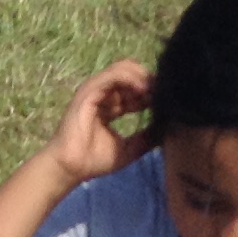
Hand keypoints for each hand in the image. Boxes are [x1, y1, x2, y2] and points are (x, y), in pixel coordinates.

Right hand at [46, 61, 155, 186]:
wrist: (71, 167)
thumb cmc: (93, 160)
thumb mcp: (129, 150)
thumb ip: (146, 139)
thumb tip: (166, 131)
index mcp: (111, 106)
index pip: (134, 89)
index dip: (150, 92)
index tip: (165, 101)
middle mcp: (103, 94)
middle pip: (131, 74)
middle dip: (148, 81)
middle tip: (163, 93)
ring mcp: (95, 90)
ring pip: (123, 69)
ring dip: (142, 77)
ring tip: (155, 90)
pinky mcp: (89, 90)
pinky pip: (113, 75)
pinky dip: (130, 78)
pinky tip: (143, 89)